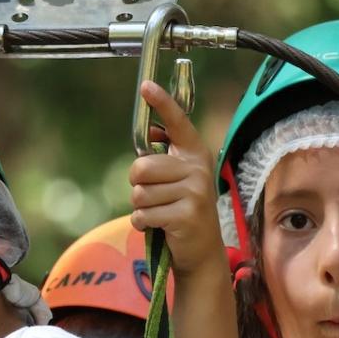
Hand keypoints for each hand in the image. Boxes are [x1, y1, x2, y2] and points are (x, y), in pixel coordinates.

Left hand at [128, 81, 225, 277]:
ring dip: (141, 208)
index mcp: (194, 154)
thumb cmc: (181, 210)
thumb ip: (163, 157)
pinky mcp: (186, 215)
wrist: (201, 251)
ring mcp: (194, 192)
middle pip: (141, 167)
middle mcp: (197, 169)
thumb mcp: (176, 179)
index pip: (177, 122)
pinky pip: (143, 215)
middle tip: (152, 196)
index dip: (161, 103)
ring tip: (159, 213)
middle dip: (137, 185)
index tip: (146, 86)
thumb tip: (149, 130)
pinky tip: (158, 226)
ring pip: (139, 194)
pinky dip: (142, 224)